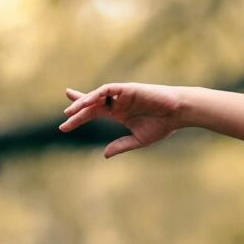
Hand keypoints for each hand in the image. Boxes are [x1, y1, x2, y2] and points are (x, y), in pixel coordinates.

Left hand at [58, 82, 182, 157]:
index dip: (79, 116)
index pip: (94, 111)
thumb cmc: (163, 125)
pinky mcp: (127, 89)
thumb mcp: (138, 139)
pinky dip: (96, 94)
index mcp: (119, 113)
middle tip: (65, 117)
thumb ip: (121, 145)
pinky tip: (87, 102)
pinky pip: (107, 89)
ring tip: (71, 112)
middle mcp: (117, 102)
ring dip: (83, 102)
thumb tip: (104, 154)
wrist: (179, 113)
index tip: (65, 124)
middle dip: (77, 108)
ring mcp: (121, 95)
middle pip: (91, 103)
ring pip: (96, 96)